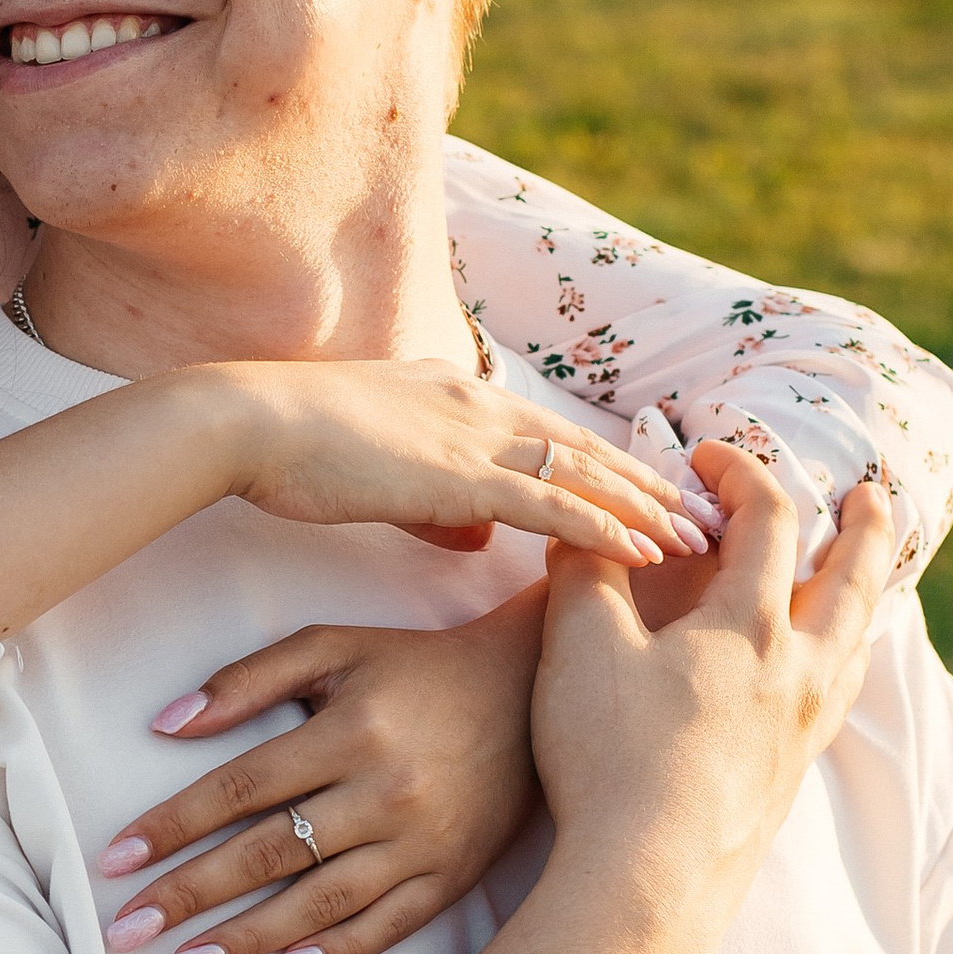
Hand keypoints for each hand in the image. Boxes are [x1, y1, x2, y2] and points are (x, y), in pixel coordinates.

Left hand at [96, 596, 542, 953]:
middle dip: (189, 896)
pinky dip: (335, 951)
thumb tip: (164, 724)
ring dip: (246, 940)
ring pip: (320, 903)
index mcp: (350, 731)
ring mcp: (422, 844)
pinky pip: (387, 927)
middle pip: (269, 854)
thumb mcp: (334, 646)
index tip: (113, 861)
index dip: (171, 827)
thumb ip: (247, 679)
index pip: (239, 789)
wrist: (534, 691)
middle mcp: (385, 793)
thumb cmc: (415, 667)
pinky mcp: (452, 878)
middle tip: (124, 932)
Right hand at [225, 358, 705, 570]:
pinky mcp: (463, 475)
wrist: (248, 423)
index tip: (655, 492)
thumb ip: (436, 501)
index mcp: (459, 398)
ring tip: (697, 542)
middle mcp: (481, 408)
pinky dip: (608, 529)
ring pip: (587, 476)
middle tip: (704, 518)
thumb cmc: (290, 447)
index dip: (609, 465)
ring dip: (647, 511)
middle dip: (650, 486)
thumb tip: (478, 537)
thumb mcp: (377, 469)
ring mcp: (476, 438)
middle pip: (587, 450)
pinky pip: (556, 505)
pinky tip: (646, 554)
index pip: (553, 433)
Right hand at [532, 447, 892, 953]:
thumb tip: (584, 529)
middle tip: (873, 495)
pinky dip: (842, 664)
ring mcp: (802, 729)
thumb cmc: (612, 757)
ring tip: (860, 584)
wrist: (649, 878)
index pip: (770, 521)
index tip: (713, 456)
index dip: (744, 474)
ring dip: (862, 599)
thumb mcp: (577, 648)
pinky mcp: (789, 777)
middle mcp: (797, 671)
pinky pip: (837, 701)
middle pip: (854, 580)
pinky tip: (821, 679)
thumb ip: (583, 575)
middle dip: (864, 529)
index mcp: (750, 625)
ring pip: (856, 646)